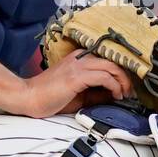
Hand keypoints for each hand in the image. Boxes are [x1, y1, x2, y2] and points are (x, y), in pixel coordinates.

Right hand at [17, 49, 133, 117]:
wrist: (28, 98)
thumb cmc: (50, 98)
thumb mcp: (79, 95)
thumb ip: (96, 92)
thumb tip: (115, 95)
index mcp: (79, 59)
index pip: (107, 59)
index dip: (120, 72)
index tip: (126, 87)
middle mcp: (80, 58)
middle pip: (113, 61)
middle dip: (126, 77)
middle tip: (129, 92)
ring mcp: (78, 65)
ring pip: (111, 66)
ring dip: (122, 82)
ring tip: (124, 95)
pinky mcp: (76, 76)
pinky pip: (104, 77)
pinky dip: (114, 86)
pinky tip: (115, 95)